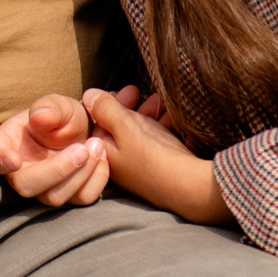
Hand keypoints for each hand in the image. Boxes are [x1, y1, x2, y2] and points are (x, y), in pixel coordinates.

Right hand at [0, 94, 109, 206]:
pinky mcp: (70, 196)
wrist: (86, 130)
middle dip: (57, 170)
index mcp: (6, 146)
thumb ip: (49, 108)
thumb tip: (40, 118)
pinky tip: (102, 157)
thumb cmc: (62, 117)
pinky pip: (81, 199)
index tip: (13, 159)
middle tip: (81, 149)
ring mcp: (44, 189)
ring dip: (80, 173)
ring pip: (55, 197)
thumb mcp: (57, 104)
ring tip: (96, 145)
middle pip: (27, 186)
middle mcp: (20, 173)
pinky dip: (96, 179)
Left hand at [81, 87, 230, 223]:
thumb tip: (88, 96)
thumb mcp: (126, 126)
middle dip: (137, 108)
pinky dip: (163, 128)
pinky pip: (156, 144)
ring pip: (141, 135)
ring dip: (152, 116)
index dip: (115, 104)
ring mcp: (139, 169)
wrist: (189, 186)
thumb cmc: (154, 156)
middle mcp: (120, 164)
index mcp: (106, 155)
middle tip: (150, 96)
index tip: (131, 90)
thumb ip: (106, 109)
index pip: (101, 124)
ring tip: (164, 103)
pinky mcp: (158, 170)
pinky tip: (173, 118)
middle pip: (122, 128)